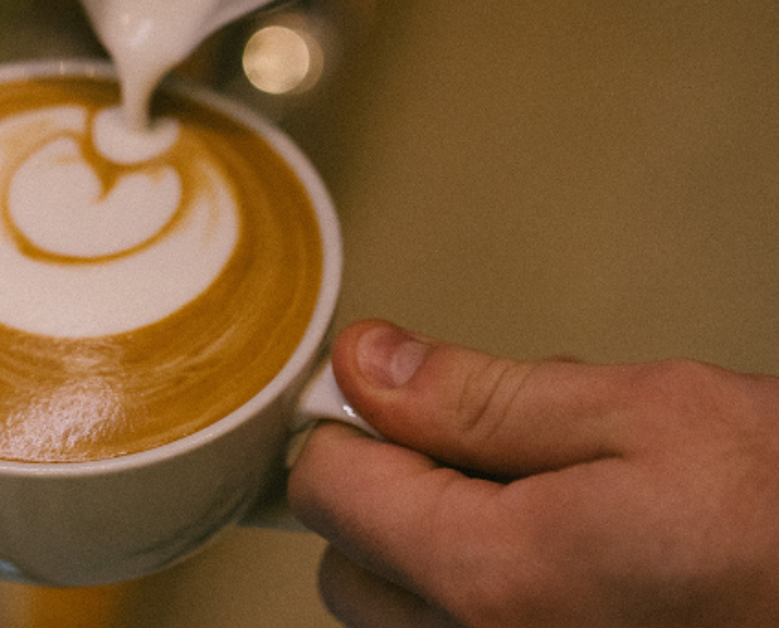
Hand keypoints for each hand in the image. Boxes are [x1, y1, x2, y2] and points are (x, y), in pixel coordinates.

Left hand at [288, 320, 778, 626]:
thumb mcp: (640, 414)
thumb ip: (479, 397)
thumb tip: (364, 364)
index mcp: (494, 580)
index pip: (327, 490)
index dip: (344, 422)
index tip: (383, 388)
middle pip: (352, 565)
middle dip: (387, 489)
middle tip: (480, 441)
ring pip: (403, 610)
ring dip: (437, 541)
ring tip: (544, 493)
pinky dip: (485, 588)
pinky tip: (566, 546)